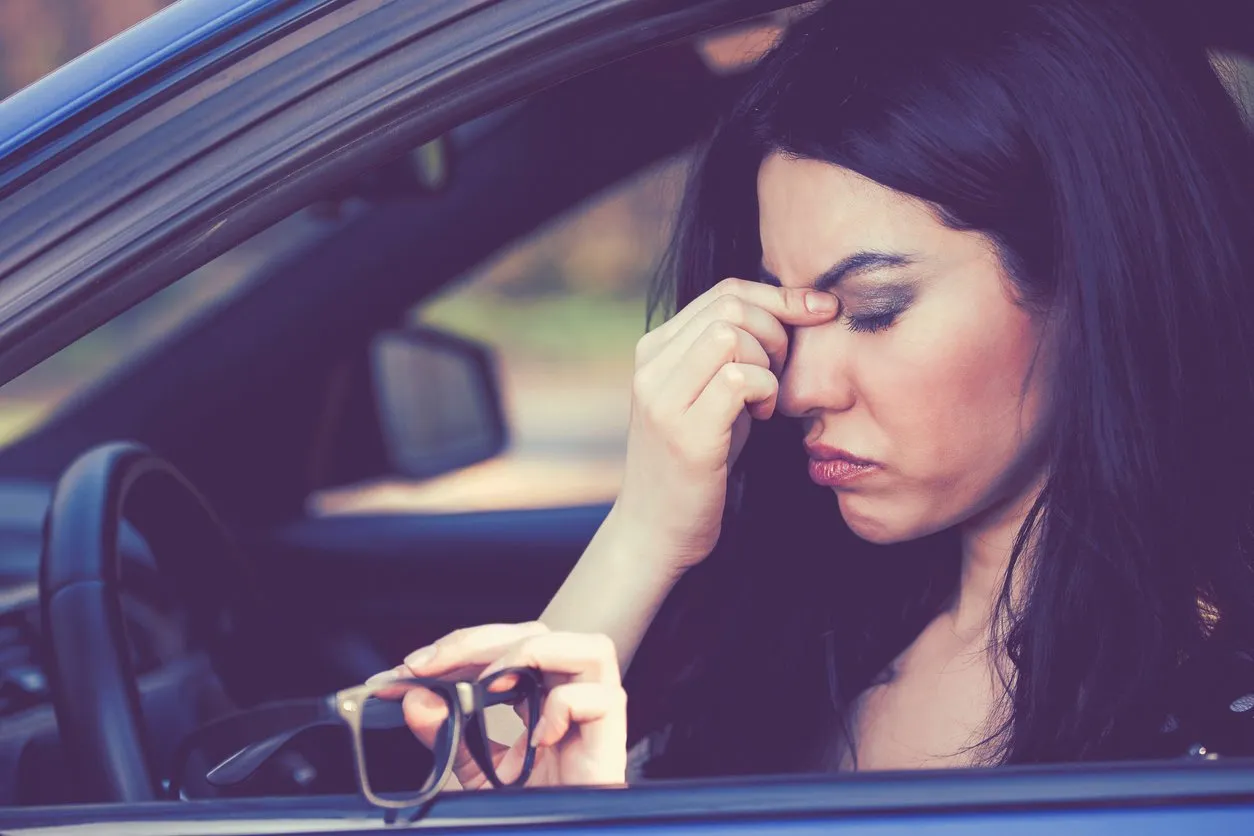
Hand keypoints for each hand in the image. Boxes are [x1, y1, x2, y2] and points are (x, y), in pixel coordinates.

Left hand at [380, 622, 626, 788]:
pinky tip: (536, 737)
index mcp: (538, 696)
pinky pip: (602, 699)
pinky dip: (565, 706)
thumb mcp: (469, 771)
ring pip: (591, 649)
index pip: (506, 646)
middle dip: (481, 642)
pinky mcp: (612, 742)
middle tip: (432, 665)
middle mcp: (569, 696)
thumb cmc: (522, 811)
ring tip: (490, 682)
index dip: (460, 646)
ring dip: (534, 653)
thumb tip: (416, 699)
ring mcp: (595, 717)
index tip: (412, 667)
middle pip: (541, 634)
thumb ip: (444, 734)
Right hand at [613, 277, 839, 570]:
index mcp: (654, 350)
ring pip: (733, 336)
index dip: (779, 296)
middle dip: (777, 329)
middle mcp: (651, 367)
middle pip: (731, 306)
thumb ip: (729, 356)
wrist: (655, 532)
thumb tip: (790, 310)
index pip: (724, 293)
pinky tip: (762, 417)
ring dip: (769, 363)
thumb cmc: (695, 466)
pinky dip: (766, 391)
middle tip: (784, 370)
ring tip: (767, 399)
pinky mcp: (685, 433)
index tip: (820, 310)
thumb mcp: (707, 398)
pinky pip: (741, 379)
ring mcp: (663, 399)